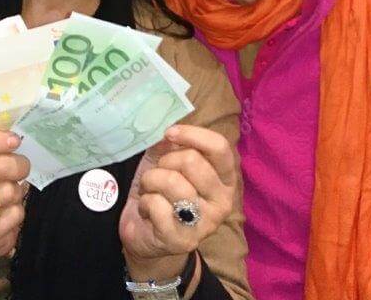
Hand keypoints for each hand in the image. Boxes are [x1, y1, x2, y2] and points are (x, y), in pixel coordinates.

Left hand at [118, 125, 235, 279]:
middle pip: (192, 161)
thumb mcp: (166, 162)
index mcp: (225, 179)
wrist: (145, 234)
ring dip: (150, 181)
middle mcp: (222, 202)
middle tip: (157, 174)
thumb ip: (171, 144)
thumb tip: (168, 131)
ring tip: (149, 191)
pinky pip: (157, 205)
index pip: (220, 147)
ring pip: (172, 181)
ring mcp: (205, 224)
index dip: (192, 134)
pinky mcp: (183, 240)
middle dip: (164, 162)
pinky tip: (147, 212)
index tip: (169, 134)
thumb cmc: (161, 193)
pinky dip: (145, 203)